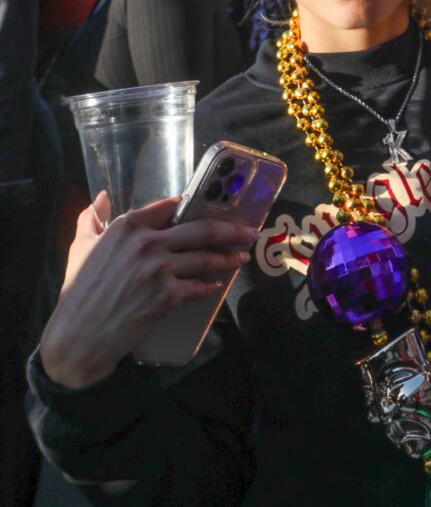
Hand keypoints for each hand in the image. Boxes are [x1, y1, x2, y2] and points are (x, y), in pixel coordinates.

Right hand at [40, 195, 257, 388]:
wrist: (78, 337)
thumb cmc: (78, 292)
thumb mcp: (81, 246)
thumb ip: (92, 217)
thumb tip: (102, 197)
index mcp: (128, 225)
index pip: (173, 206)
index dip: (195, 206)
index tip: (213, 209)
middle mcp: (147, 242)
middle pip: (201, 229)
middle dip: (231, 230)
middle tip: (249, 232)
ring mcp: (159, 269)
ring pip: (205, 257)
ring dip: (228, 257)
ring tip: (240, 257)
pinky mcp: (167, 295)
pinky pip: (197, 286)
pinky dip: (209, 286)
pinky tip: (215, 285)